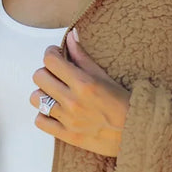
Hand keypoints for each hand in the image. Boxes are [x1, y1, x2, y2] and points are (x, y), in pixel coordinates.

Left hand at [30, 28, 131, 156]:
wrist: (136, 131)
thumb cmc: (123, 103)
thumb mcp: (104, 76)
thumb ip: (82, 57)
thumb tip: (71, 36)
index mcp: (83, 83)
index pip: (50, 60)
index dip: (51, 54)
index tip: (56, 56)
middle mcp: (73, 101)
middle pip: (39, 77)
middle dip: (46, 72)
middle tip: (56, 75)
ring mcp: (68, 120)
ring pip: (35, 98)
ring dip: (43, 93)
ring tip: (54, 94)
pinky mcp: (67, 135)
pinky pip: (39, 121)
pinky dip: (44, 115)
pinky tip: (55, 112)